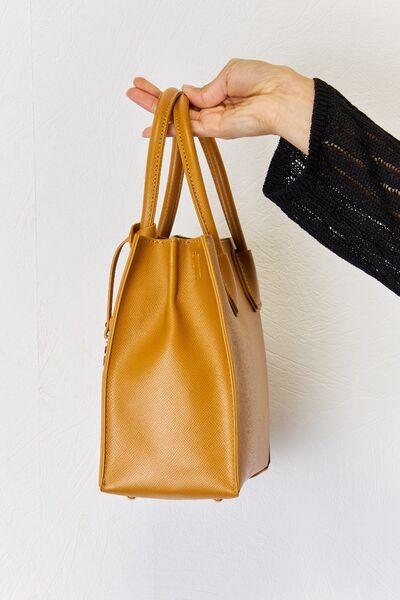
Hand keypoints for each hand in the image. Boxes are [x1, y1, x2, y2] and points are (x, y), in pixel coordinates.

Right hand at [126, 58, 314, 154]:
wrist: (279, 97)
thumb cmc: (263, 80)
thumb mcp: (230, 72)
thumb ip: (206, 87)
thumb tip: (187, 93)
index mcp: (218, 93)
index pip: (186, 94)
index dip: (167, 90)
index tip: (147, 83)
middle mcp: (213, 109)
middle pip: (177, 107)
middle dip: (154, 99)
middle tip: (132, 91)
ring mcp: (212, 121)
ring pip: (177, 118)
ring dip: (154, 110)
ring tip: (133, 97)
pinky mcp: (214, 130)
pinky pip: (187, 128)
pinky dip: (169, 127)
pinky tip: (153, 126)